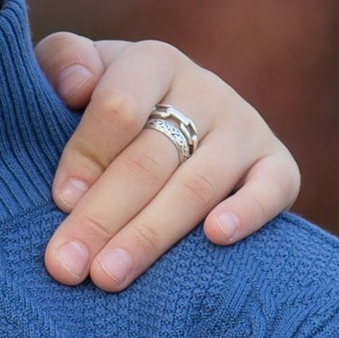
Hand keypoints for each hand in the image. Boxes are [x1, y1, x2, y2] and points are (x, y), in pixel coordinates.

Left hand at [34, 34, 299, 290]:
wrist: (173, 121)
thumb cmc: (104, 105)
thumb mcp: (74, 73)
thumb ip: (61, 60)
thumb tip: (75, 83)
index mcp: (152, 62)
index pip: (119, 107)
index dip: (87, 156)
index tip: (59, 201)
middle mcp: (205, 90)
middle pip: (151, 158)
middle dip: (103, 215)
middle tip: (65, 265)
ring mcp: (245, 128)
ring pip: (197, 186)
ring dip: (150, 235)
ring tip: (109, 277)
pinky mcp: (278, 165)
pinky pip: (273, 188)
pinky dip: (248, 212)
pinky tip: (216, 238)